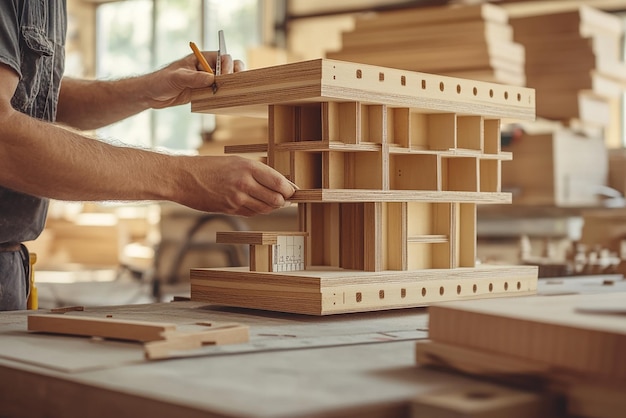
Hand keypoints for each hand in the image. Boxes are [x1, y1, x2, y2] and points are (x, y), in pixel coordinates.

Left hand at [145, 52, 244, 108]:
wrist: (153, 94)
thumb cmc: (162, 80)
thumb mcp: (178, 77)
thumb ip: (194, 77)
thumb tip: (212, 78)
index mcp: (202, 58)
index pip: (223, 58)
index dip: (227, 66)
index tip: (224, 76)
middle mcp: (207, 68)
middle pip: (229, 68)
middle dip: (234, 75)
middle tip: (231, 85)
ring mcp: (207, 80)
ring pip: (226, 81)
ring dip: (229, 87)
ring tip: (229, 93)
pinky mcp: (204, 92)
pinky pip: (218, 93)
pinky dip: (223, 96)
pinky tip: (223, 101)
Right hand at [172, 155, 295, 216]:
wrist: (182, 177)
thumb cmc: (209, 166)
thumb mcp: (235, 161)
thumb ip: (256, 172)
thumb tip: (278, 184)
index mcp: (248, 167)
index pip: (279, 183)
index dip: (290, 190)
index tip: (293, 191)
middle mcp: (244, 183)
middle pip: (276, 199)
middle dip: (283, 200)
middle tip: (285, 198)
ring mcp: (236, 198)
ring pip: (265, 209)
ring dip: (271, 207)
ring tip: (272, 201)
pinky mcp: (229, 209)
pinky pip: (251, 213)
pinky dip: (257, 210)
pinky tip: (256, 204)